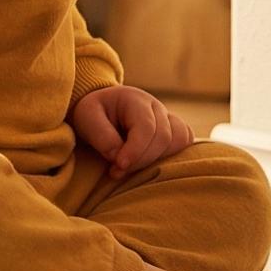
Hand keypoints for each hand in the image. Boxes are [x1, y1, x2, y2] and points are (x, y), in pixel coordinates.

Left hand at [71, 85, 193, 177]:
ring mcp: (167, 118)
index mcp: (135, 99)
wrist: (99, 112)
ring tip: (128, 168)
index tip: (118, 166)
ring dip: (155, 161)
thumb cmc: (92, 115)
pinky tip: (145, 165)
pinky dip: (169, 157)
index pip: (146, 127)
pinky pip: (183, 143)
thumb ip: (101, 136)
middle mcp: (156, 107)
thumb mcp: (86, 118)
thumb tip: (119, 156)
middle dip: (141, 160)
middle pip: (163, 137)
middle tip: (116, 171)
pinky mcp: (172, 131)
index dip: (135, 150)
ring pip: (178, 140)